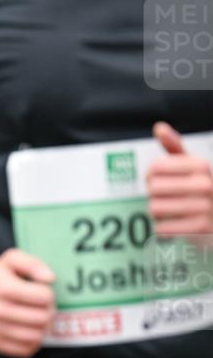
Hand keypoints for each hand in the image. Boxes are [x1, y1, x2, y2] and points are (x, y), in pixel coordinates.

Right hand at [0, 249, 55, 357]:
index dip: (49, 295)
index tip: (42, 293)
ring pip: (36, 336)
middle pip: (43, 318)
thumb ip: (33, 264)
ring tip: (37, 319)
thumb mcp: (11, 260)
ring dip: (42, 328)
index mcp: (3, 288)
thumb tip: (50, 279)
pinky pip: (25, 349)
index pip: (45, 298)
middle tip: (43, 307)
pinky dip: (32, 342)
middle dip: (48, 312)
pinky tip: (28, 330)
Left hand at [148, 122, 212, 237]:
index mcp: (201, 166)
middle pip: (153, 188)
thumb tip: (158, 127)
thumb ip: (174, 147)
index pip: (155, 168)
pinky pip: (161, 229)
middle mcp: (206, 184)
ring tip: (173, 212)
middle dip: (155, 196)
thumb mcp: (192, 167)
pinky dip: (164, 229)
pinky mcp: (200, 229)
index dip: (150, 176)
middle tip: (167, 199)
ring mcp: (205, 208)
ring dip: (159, 214)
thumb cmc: (201, 191)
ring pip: (155, 208)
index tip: (160, 180)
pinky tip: (178, 225)